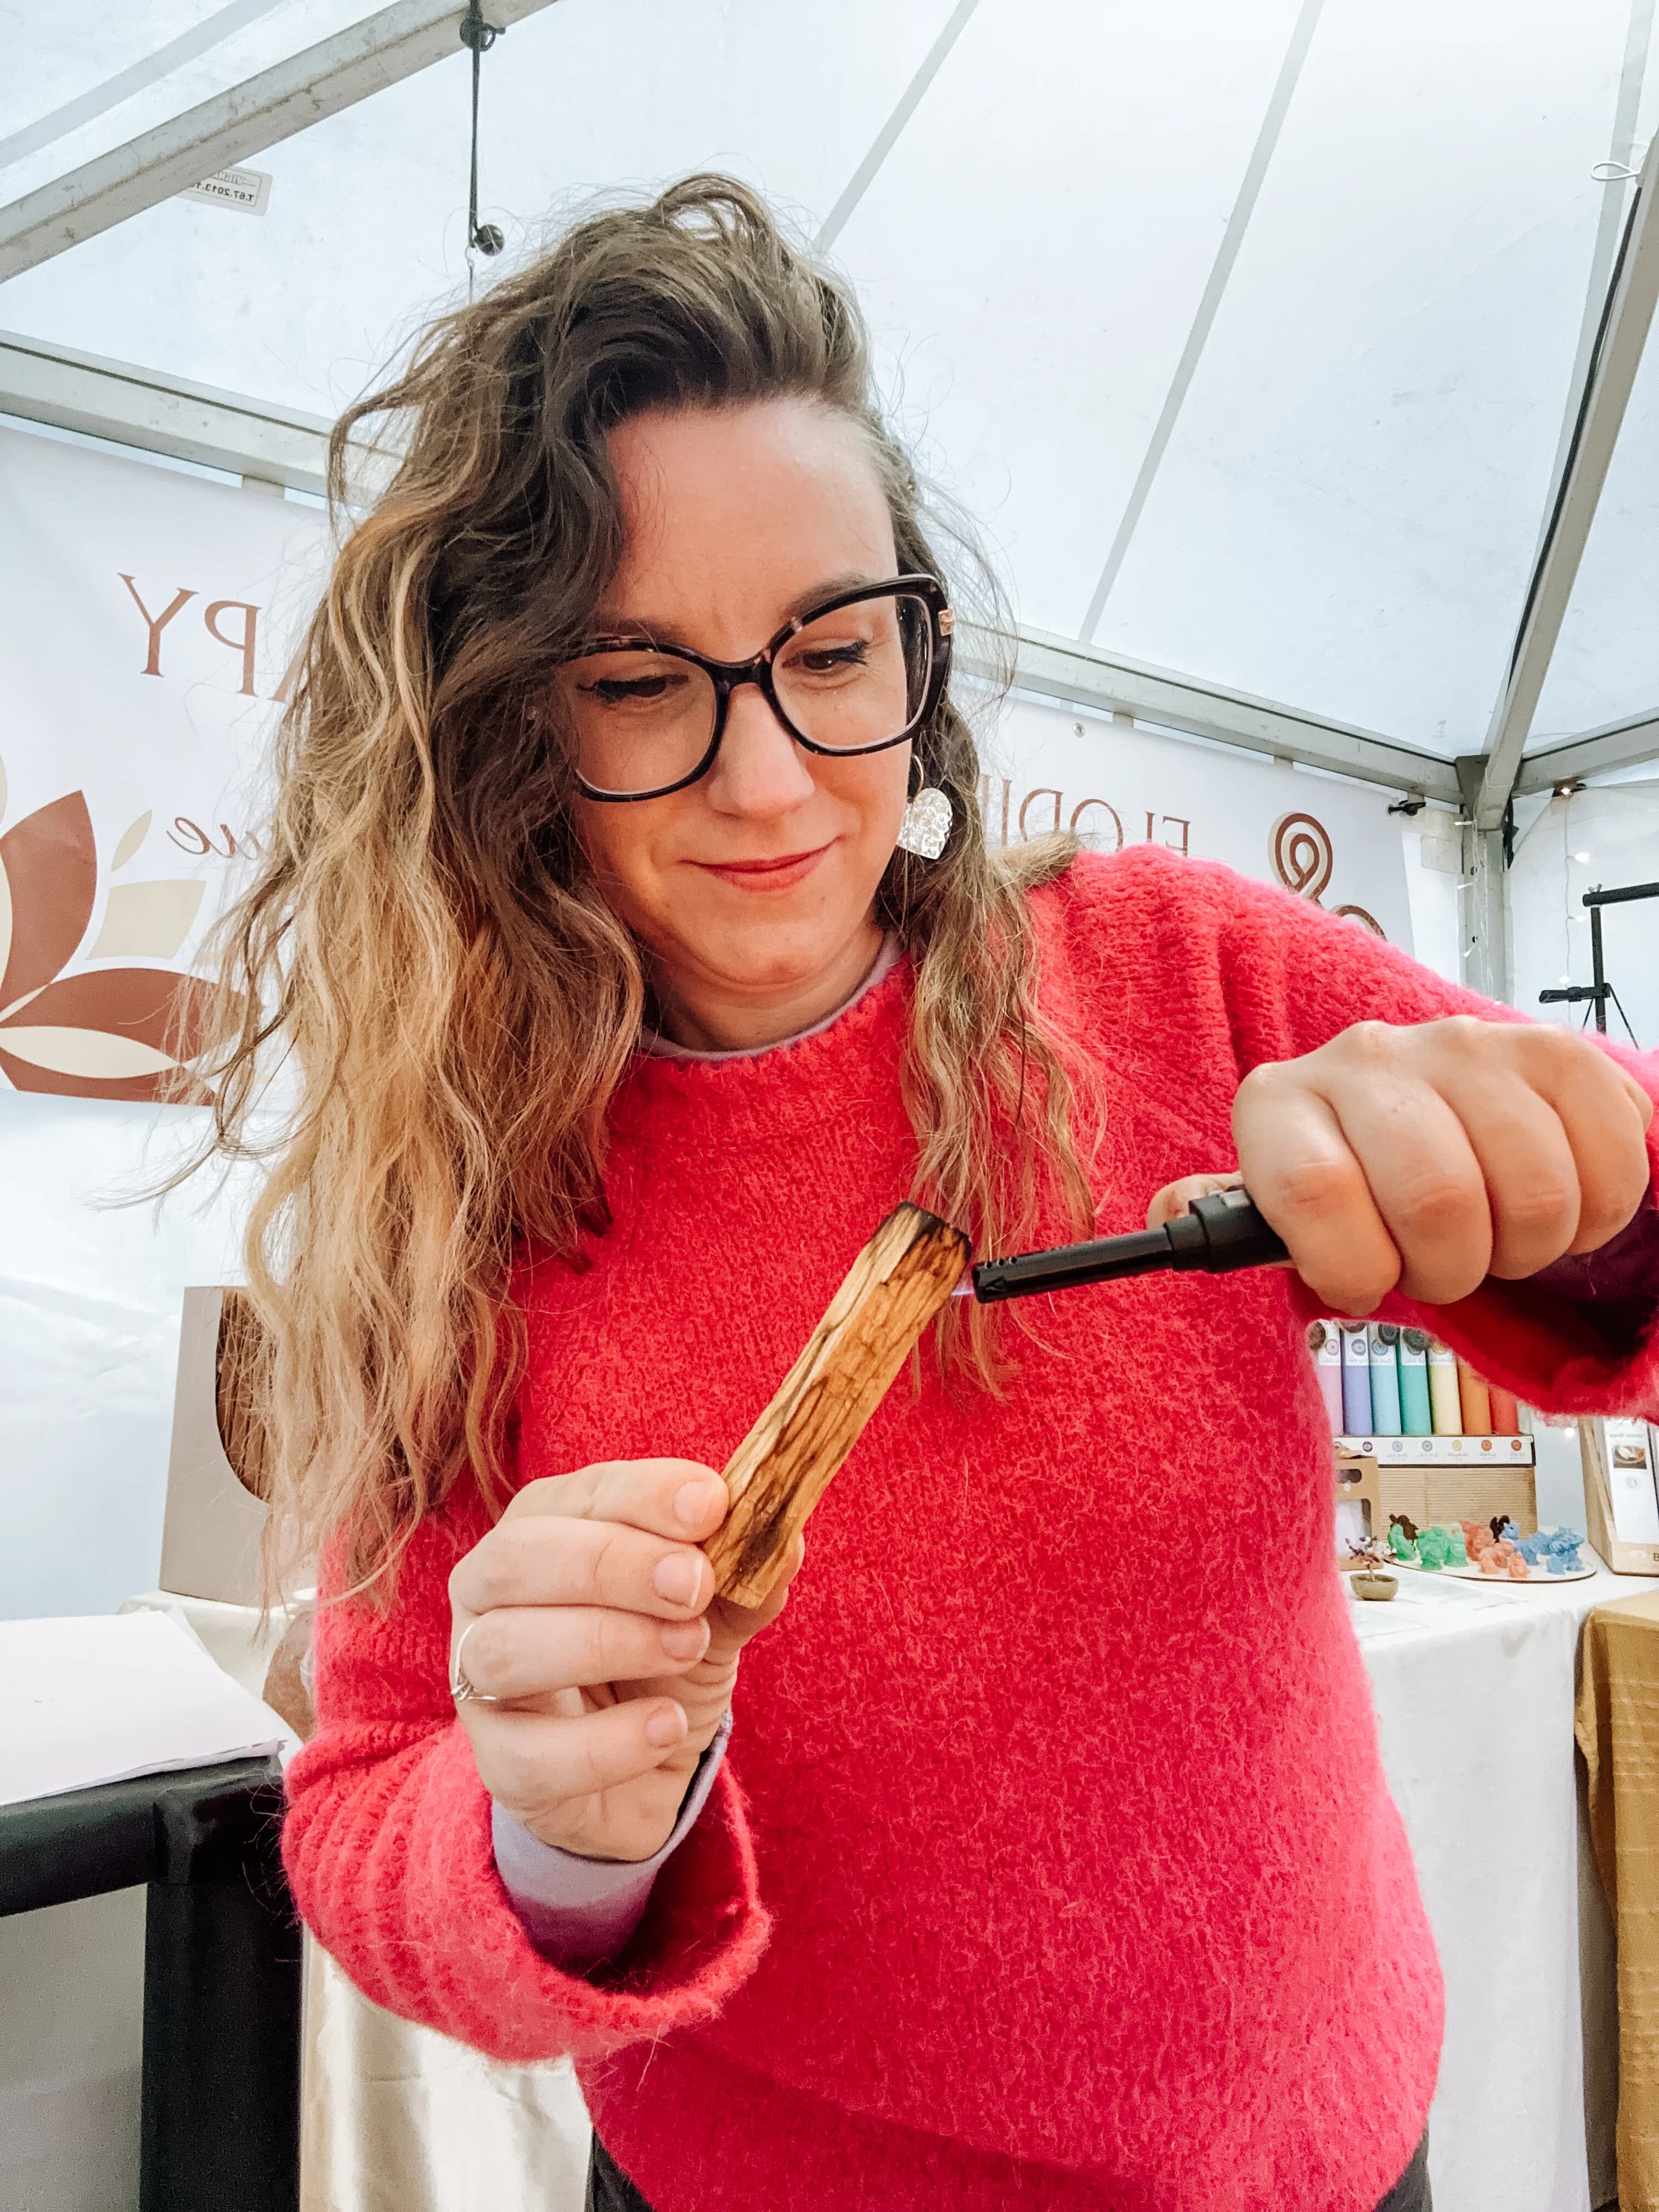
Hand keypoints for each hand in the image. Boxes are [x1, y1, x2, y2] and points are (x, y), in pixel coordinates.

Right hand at [448, 1460, 802, 1861]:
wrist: (647, 1769)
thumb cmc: (663, 1659)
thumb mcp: (712, 1610)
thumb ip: (742, 1578)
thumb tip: (784, 1542)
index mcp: (543, 1527)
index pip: (578, 1493)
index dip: (645, 1495)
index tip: (713, 1506)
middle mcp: (491, 1593)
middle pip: (517, 1560)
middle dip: (612, 1565)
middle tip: (695, 1586)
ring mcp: (479, 1679)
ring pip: (506, 1649)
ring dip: (606, 1642)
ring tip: (687, 1648)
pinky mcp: (498, 1763)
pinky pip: (530, 1755)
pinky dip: (608, 1742)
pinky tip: (668, 1725)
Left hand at [1146, 1017, 1652, 1314]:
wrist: (1425, 1119)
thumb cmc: (1344, 1187)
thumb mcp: (1273, 1212)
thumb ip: (1228, 1220)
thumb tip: (1171, 1213)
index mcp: (1280, 1102)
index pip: (1316, 1194)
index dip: (1354, 1268)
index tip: (1363, 1282)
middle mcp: (1365, 1057)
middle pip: (1438, 1200)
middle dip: (1448, 1270)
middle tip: (1439, 1267)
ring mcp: (1461, 1044)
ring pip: (1532, 1190)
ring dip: (1524, 1247)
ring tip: (1490, 1235)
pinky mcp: (1549, 1049)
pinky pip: (1607, 1153)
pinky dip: (1595, 1211)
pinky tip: (1551, 1203)